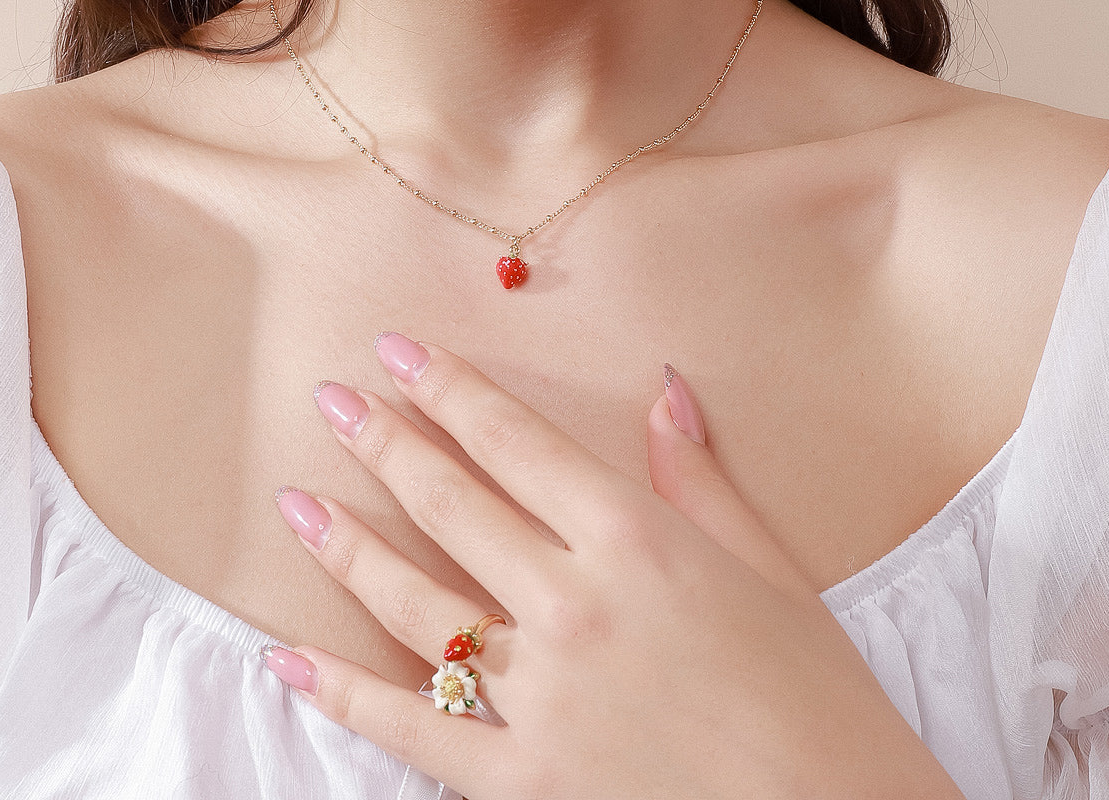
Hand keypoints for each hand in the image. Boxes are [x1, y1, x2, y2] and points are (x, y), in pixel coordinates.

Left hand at [268, 333, 963, 799]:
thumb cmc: (817, 698)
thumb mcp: (770, 569)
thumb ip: (700, 479)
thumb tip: (664, 388)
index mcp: (635, 540)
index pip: (515, 443)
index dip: (449, 389)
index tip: (396, 352)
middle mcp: (573, 604)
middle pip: (451, 505)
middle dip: (383, 443)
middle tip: (330, 402)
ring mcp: (540, 697)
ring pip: (413, 605)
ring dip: (348, 547)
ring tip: (296, 504)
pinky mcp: (522, 781)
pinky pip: (410, 730)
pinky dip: (343, 695)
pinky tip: (291, 657)